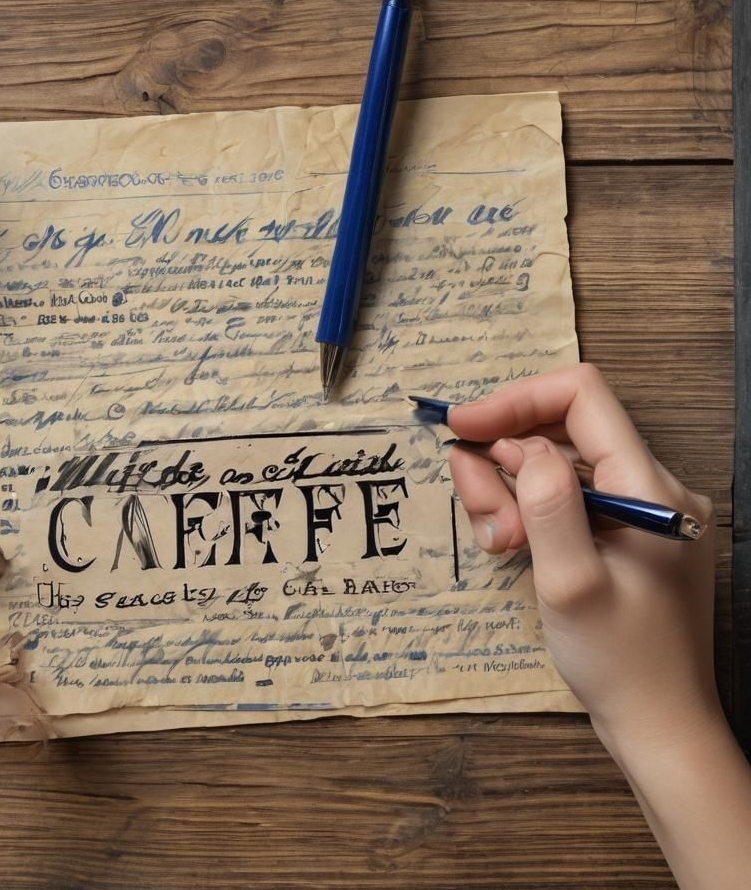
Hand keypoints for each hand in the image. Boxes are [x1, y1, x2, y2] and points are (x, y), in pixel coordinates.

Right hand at [446, 363, 718, 752]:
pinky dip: (528, 512)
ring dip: (510, 491)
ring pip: (556, 465)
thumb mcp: (572, 585)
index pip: (581, 396)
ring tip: (498, 541)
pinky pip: (564, 498)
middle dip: (505, 459)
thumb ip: (549, 506)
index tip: (462, 427)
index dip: (515, 400)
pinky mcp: (623, 531)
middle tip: (480, 512)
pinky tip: (513, 547)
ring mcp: (637, 508)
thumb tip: (523, 446)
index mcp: (649, 486)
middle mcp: (649, 485)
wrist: (660, 726)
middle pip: (561, 431)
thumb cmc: (620, 662)